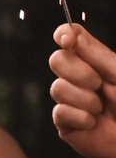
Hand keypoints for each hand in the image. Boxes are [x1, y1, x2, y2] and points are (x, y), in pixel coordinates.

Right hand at [50, 23, 115, 157]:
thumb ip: (99, 55)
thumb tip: (74, 35)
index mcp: (96, 60)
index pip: (71, 38)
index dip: (64, 34)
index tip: (68, 40)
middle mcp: (80, 77)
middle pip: (57, 60)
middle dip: (77, 72)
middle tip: (98, 84)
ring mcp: (71, 99)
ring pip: (57, 88)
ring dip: (83, 99)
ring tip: (100, 109)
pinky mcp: (65, 122)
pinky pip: (59, 112)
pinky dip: (80, 118)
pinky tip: (93, 123)